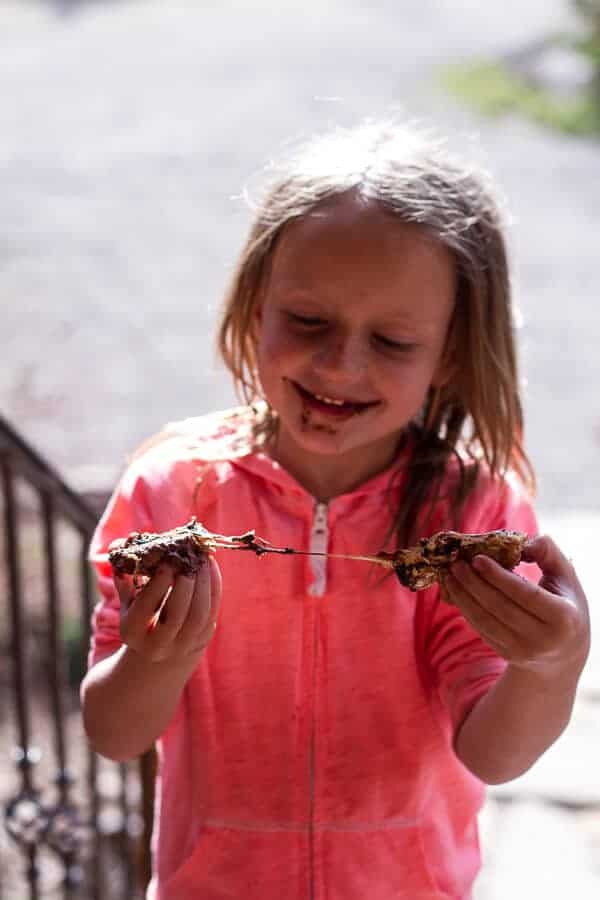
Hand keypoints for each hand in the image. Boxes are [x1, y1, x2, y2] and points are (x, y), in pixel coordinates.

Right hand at [110, 538, 221, 663]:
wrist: (157, 653)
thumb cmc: (140, 616)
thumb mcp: (127, 601)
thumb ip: (125, 575)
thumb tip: (125, 543)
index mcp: (132, 632)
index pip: (146, 608)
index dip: (158, 583)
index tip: (167, 560)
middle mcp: (158, 645)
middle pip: (176, 614)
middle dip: (184, 583)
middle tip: (188, 557)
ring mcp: (183, 645)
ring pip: (199, 614)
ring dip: (203, 582)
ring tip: (201, 558)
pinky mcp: (202, 639)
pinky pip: (212, 611)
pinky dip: (213, 586)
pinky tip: (210, 565)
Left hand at [442, 535, 589, 681]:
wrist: (565, 652)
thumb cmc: (564, 603)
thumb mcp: (566, 577)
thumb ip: (549, 553)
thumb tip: (523, 542)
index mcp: (563, 618)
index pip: (526, 594)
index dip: (499, 576)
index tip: (477, 558)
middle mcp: (543, 640)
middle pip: (500, 607)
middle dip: (473, 583)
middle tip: (456, 563)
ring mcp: (523, 651)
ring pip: (485, 620)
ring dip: (463, 595)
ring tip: (449, 574)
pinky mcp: (507, 654)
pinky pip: (480, 628)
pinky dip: (465, 608)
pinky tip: (455, 590)